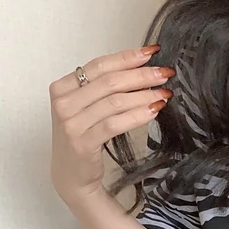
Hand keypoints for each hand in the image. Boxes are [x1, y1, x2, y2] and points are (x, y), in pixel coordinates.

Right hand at [48, 45, 174, 202]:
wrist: (72, 176)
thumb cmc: (84, 138)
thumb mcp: (87, 108)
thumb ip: (104, 89)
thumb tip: (142, 70)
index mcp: (63, 87)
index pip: (100, 65)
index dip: (128, 57)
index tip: (152, 52)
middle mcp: (63, 102)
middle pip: (109, 81)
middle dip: (142, 75)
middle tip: (165, 73)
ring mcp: (70, 122)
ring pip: (115, 102)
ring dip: (144, 96)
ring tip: (164, 94)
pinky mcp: (82, 142)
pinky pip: (115, 123)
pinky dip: (137, 115)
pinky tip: (154, 111)